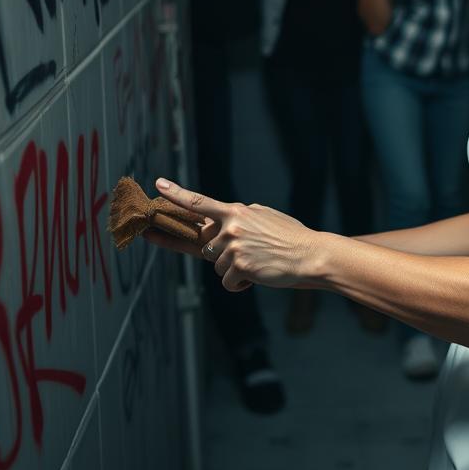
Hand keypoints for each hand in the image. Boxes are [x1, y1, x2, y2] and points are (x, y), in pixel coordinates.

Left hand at [146, 178, 320, 291]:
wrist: (310, 255)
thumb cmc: (290, 237)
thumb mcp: (264, 216)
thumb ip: (240, 217)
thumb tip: (223, 222)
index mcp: (236, 211)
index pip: (199, 203)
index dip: (176, 195)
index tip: (158, 185)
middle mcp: (231, 227)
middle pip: (208, 246)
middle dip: (224, 254)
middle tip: (250, 253)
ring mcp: (234, 247)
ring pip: (217, 266)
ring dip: (235, 269)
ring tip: (260, 262)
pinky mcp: (239, 266)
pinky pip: (227, 282)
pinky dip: (241, 284)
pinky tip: (259, 275)